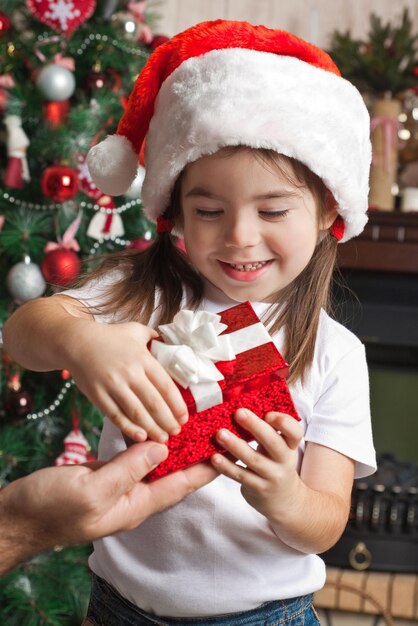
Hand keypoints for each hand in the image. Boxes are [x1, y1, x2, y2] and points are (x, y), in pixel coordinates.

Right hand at [1, 442, 217, 573]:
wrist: (20, 515)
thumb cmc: (51, 509)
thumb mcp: (92, 489)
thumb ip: (128, 470)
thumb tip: (162, 447)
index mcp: (137, 505)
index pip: (182, 484)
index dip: (207, 468)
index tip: (230, 450)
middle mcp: (134, 495)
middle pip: (174, 473)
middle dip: (197, 453)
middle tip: (218, 429)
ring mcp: (120, 484)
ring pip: (156, 462)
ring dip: (176, 444)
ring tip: (197, 422)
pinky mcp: (107, 474)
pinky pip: (136, 456)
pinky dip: (150, 440)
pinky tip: (157, 425)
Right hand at [67, 319, 188, 442]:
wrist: (77, 342)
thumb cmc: (110, 336)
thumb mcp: (136, 331)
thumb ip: (155, 337)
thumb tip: (172, 343)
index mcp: (143, 359)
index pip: (166, 386)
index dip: (177, 405)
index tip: (184, 417)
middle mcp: (130, 373)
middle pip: (154, 403)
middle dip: (168, 421)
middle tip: (176, 431)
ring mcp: (113, 386)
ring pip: (137, 413)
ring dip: (153, 429)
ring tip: (163, 438)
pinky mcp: (98, 396)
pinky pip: (116, 416)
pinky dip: (130, 428)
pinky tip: (141, 437)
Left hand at [211, 408, 303, 522]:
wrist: (284, 501)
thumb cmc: (276, 463)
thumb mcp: (280, 447)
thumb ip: (269, 429)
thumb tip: (247, 399)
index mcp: (290, 445)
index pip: (295, 432)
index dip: (284, 422)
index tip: (269, 414)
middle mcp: (284, 461)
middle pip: (273, 443)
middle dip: (256, 427)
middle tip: (238, 412)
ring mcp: (272, 476)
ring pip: (254, 460)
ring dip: (236, 446)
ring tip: (220, 434)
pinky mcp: (257, 489)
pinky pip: (240, 476)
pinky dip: (227, 467)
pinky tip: (214, 458)